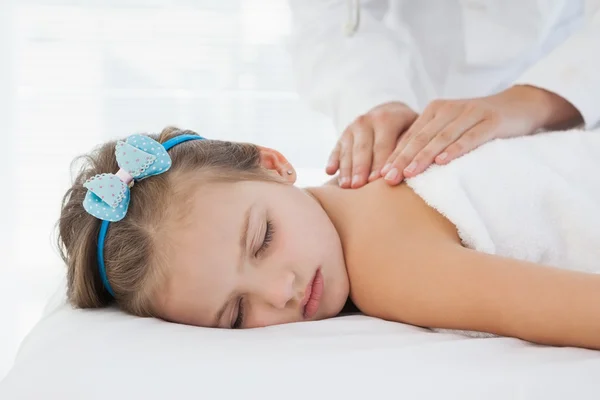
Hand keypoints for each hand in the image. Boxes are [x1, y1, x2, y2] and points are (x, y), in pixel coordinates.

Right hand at [327, 101, 416, 187]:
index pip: (383, 145)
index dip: (381, 163)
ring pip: (348, 150)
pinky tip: (329, 172)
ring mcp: (352, 128)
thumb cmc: (406, 127)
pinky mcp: (343, 136)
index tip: (380, 180)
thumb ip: (412, 144)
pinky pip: (336, 149)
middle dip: (360, 168)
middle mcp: (366, 121)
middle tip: (359, 186)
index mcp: (386, 119)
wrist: (388, 112)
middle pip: (363, 149)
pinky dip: (333, 160)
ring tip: (345, 186)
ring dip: (346, 169)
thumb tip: (413, 164)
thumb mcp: (414, 128)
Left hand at [380, 85, 582, 184]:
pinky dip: (455, 149)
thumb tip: (401, 165)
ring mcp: (471, 113)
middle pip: (421, 138)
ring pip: (442, 138)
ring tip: (409, 174)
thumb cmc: (478, 123)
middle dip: (402, 159)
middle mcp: (449, 109)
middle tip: (388, 179)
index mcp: (435, 110)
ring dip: (424, 157)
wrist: (519, 106)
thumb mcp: (450, 127)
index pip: (410, 136)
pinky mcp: (491, 121)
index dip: (395, 156)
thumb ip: (429, 140)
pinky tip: (443, 162)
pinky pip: (470, 137)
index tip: (379, 176)